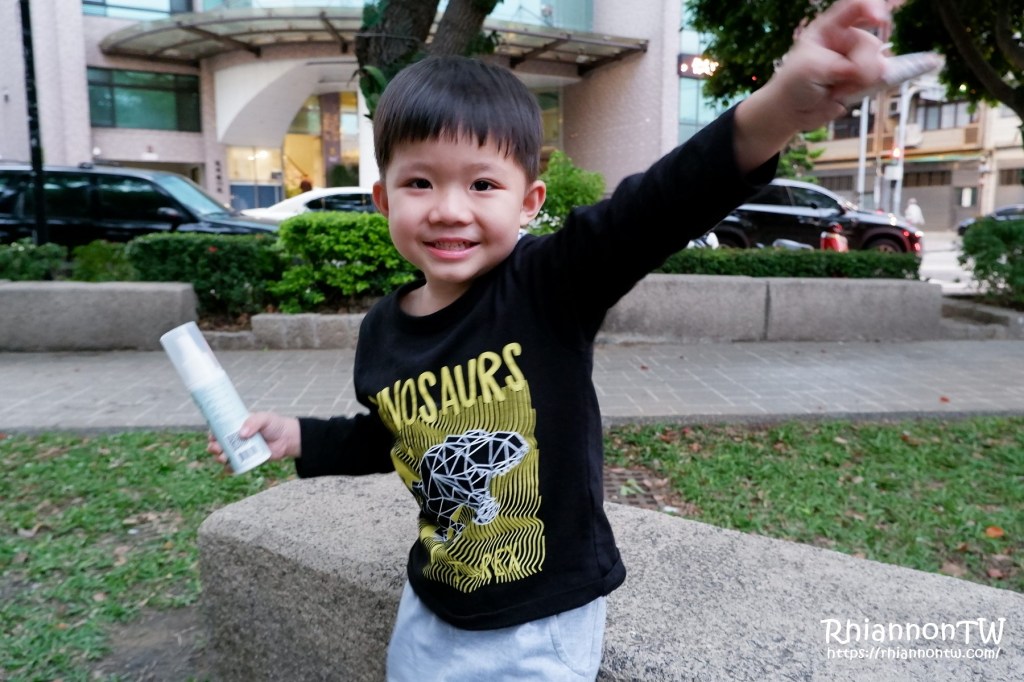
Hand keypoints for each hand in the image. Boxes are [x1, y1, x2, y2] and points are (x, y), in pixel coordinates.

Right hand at [207, 412, 300, 470]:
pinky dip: (230, 468)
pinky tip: (230, 467)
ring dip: (220, 458)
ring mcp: (241, 451)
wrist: (287, 438)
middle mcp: (236, 439)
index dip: (212, 434)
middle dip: (213, 447)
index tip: (211, 436)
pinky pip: (234, 466)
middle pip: (218, 444)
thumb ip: (254, 422)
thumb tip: (242, 434)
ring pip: (224, 456)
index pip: (219, 430)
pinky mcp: (247, 461)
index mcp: (236, 426)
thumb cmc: (275, 425)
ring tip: (223, 457)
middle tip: (217, 448)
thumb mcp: (264, 418)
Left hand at [775, 0, 889, 129]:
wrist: (792, 112)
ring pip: (878, 65)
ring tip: (835, 89)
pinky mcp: (863, 79)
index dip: (872, 8)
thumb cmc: (793, 84)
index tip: (879, 20)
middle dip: (861, 65)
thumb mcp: (809, 67)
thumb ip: (840, 64)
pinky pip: (877, 82)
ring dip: (860, 81)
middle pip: (871, 44)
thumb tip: (873, 68)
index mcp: (829, 28)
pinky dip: (864, 90)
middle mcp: (846, 40)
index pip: (855, 8)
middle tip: (839, 78)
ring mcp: (856, 60)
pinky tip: (844, 94)